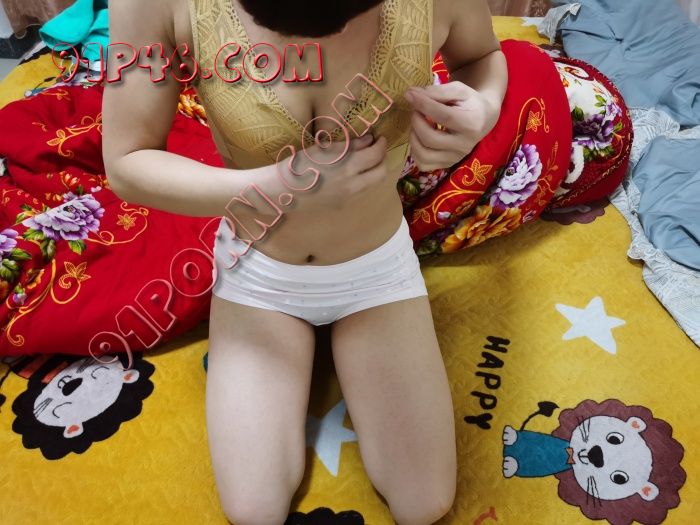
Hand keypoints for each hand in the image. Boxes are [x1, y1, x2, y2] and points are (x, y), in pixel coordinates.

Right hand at [275, 133, 389, 212]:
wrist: (283, 190)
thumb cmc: (300, 164)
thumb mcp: (325, 150)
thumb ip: (350, 145)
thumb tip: (369, 140)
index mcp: (347, 167)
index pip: (376, 155)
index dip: (381, 145)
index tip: (380, 138)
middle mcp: (352, 185)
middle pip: (381, 173)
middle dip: (383, 159)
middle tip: (377, 149)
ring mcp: (349, 198)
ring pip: (372, 184)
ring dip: (374, 171)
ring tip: (365, 160)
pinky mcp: (342, 205)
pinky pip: (360, 191)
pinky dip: (363, 180)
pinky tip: (352, 173)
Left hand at [404, 81, 501, 171]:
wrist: (483, 119)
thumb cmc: (470, 102)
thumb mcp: (459, 90)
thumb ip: (438, 91)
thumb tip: (411, 94)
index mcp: (471, 124)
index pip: (443, 116)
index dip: (423, 104)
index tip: (410, 94)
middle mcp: (464, 145)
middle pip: (430, 138)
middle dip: (417, 121)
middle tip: (415, 110)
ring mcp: (455, 158)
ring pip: (424, 154)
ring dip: (413, 137)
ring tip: (417, 124)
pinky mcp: (447, 164)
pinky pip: (423, 164)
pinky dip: (415, 151)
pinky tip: (419, 138)